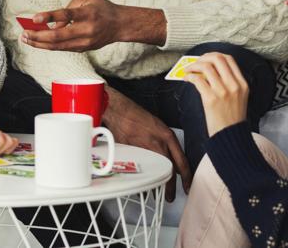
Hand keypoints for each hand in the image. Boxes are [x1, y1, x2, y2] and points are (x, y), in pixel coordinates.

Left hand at [21, 0, 122, 51]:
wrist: (120, 25)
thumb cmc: (102, 8)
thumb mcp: (86, 0)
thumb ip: (68, 7)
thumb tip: (52, 24)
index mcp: (88, 13)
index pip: (67, 15)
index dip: (50, 16)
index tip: (34, 18)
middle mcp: (87, 30)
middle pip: (59, 36)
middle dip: (39, 36)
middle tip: (24, 34)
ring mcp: (85, 42)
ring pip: (59, 46)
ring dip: (40, 44)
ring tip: (26, 39)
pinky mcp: (84, 49)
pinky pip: (63, 48)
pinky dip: (49, 45)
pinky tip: (38, 42)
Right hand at [103, 87, 191, 201]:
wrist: (119, 110)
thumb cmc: (136, 116)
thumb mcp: (157, 127)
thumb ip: (165, 143)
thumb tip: (170, 159)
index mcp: (167, 136)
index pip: (182, 162)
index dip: (187, 177)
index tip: (188, 186)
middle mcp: (158, 143)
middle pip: (170, 170)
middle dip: (171, 186)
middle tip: (171, 196)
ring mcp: (144, 148)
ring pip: (155, 171)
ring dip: (157, 184)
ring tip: (157, 193)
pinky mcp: (132, 151)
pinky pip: (139, 168)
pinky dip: (142, 176)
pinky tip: (143, 182)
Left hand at [183, 53, 247, 136]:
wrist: (231, 135)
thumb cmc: (231, 117)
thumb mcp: (237, 97)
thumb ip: (228, 82)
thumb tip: (207, 69)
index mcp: (242, 84)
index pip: (229, 59)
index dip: (214, 55)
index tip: (205, 58)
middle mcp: (234, 85)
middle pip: (217, 59)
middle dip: (203, 57)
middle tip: (194, 63)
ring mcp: (223, 92)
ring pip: (206, 67)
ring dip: (193, 66)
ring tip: (187, 71)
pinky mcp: (211, 99)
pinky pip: (197, 80)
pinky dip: (189, 76)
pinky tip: (186, 79)